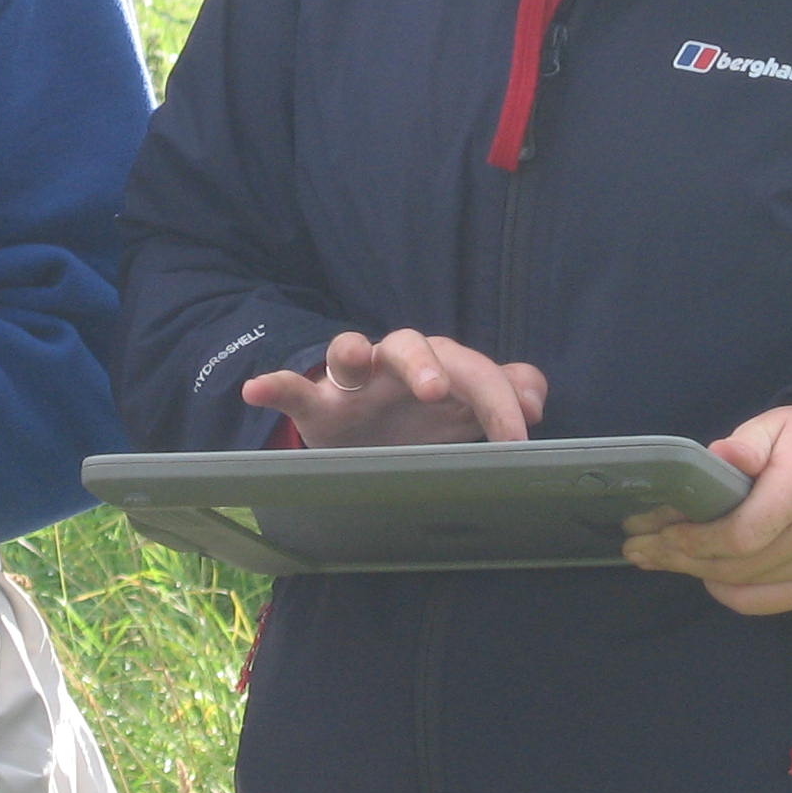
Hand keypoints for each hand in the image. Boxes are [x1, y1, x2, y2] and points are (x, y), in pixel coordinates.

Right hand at [240, 328, 547, 448]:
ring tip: (357, 358)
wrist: (361, 446)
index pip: (472, 368)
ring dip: (354, 351)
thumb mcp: (461, 415)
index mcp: (438, 370)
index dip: (498, 394)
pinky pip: (292, 386)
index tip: (520, 434)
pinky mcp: (315, 404)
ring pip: (351, 351)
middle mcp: (395, 367)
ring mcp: (352, 384)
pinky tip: (256, 389)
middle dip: (432, 365)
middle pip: (415, 346)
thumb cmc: (417, 426)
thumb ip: (500, 398)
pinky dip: (275, 383)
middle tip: (442, 394)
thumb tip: (535, 395)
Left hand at [624, 403, 791, 614]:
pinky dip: (729, 592)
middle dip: (678, 557)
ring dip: (695, 573)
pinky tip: (705, 574)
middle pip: (735, 564)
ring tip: (657, 557)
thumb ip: (747, 442)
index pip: (739, 534)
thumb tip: (722, 455)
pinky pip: (764, 602)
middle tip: (638, 547)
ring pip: (744, 585)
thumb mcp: (776, 425)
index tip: (656, 530)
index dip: (693, 540)